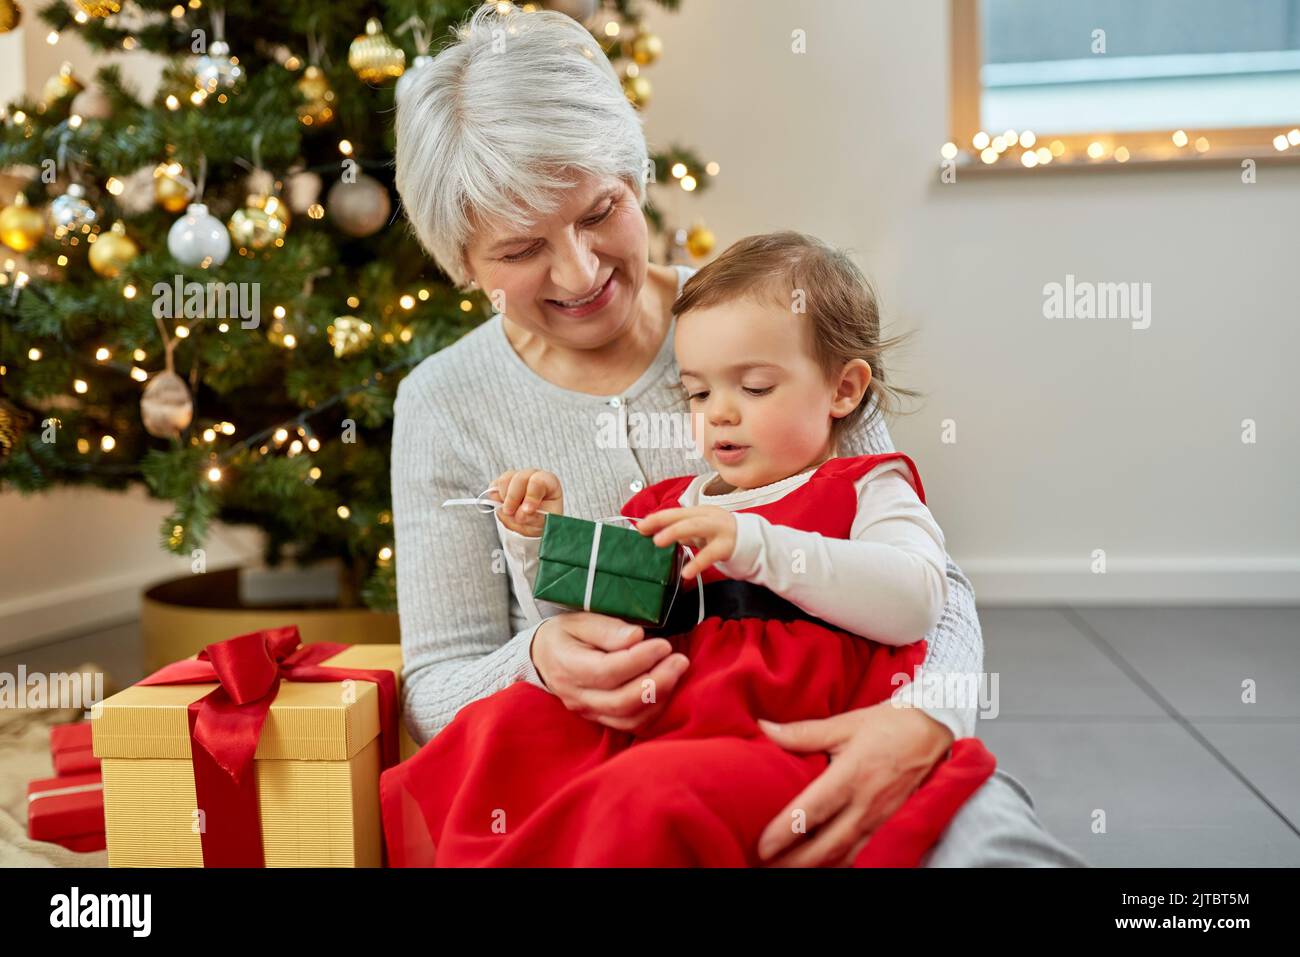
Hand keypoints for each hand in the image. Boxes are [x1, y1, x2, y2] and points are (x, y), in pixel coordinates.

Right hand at [490, 468, 562, 536]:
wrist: (535, 522)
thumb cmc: (544, 518)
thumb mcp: (545, 521)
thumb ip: (535, 517)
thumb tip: (520, 514)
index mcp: (548, 482)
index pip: (538, 482)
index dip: (531, 497)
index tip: (527, 511)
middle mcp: (532, 475)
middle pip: (519, 478)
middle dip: (513, 498)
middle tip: (510, 513)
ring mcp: (517, 476)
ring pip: (504, 480)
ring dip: (504, 499)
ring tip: (510, 512)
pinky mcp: (503, 483)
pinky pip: (493, 487)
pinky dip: (495, 499)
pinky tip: (503, 508)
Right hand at [530, 611, 690, 732]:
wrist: (544, 658)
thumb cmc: (566, 635)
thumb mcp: (580, 621)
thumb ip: (607, 629)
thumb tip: (636, 637)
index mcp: (568, 666)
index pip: (606, 671)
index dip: (639, 660)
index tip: (663, 645)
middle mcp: (577, 696)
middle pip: (621, 701)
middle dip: (657, 682)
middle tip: (679, 660)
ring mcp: (589, 712)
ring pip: (629, 718)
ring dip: (659, 698)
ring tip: (677, 671)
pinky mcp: (601, 719)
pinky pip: (631, 724)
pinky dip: (654, 710)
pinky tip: (667, 688)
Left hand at [634, 506, 736, 578]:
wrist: (756, 544)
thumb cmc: (723, 538)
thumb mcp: (702, 533)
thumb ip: (683, 532)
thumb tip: (656, 535)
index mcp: (701, 512)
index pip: (675, 513)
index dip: (657, 518)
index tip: (639, 527)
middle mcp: (710, 517)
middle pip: (683, 516)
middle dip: (662, 521)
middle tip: (643, 530)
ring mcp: (720, 530)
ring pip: (695, 527)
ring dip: (675, 532)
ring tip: (658, 542)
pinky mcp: (728, 546)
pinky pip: (710, 554)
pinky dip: (697, 563)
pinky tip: (687, 573)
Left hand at [754, 701, 954, 866]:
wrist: (933, 733)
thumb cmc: (889, 725)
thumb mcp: (845, 724)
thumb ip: (803, 732)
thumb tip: (765, 728)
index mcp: (852, 775)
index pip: (814, 810)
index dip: (787, 831)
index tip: (763, 845)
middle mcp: (866, 804)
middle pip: (827, 845)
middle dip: (795, 861)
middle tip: (765, 865)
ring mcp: (879, 819)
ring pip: (844, 855)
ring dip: (815, 866)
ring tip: (786, 869)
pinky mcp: (888, 826)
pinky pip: (860, 852)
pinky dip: (838, 863)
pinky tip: (820, 865)